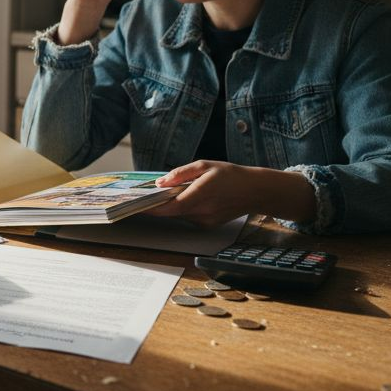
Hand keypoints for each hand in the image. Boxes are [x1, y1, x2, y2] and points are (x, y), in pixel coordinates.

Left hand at [144, 161, 315, 226]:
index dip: (150, 208)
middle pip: (170, 212)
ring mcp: (205, 221)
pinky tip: (184, 198)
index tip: (134, 205)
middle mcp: (201, 212)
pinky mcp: (208, 225)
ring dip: (169, 206)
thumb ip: (180, 173)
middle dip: (156, 205)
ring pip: (178, 215)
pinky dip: (182, 209)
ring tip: (163, 194)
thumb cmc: (231, 175)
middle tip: (140, 197)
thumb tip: (159, 182)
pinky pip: (188, 217)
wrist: (256, 191)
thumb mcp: (204, 166)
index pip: (168, 207)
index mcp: (200, 195)